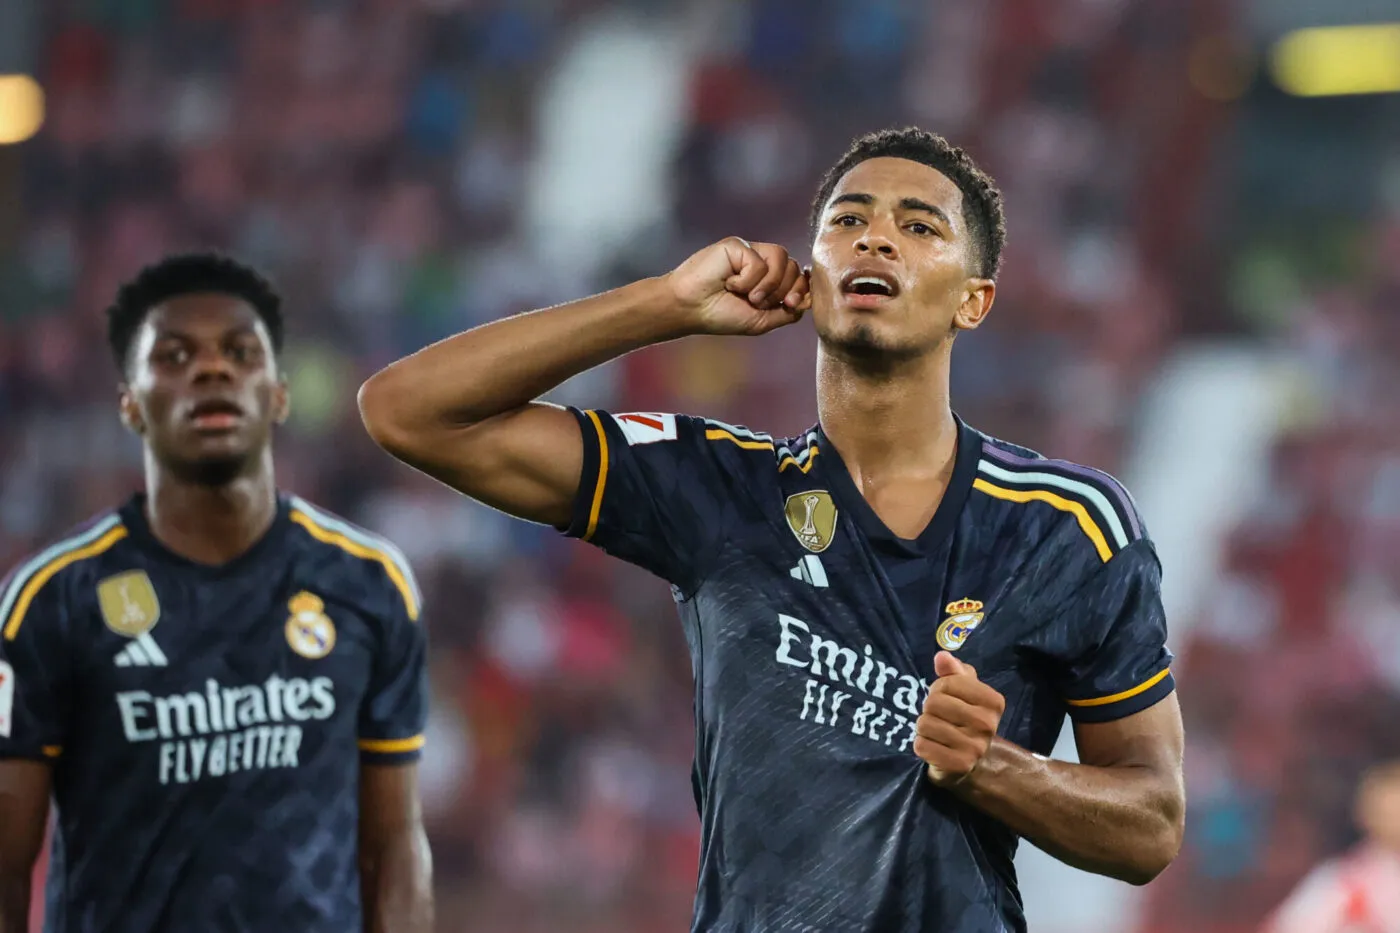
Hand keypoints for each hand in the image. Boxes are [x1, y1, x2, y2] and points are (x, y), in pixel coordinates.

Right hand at [663, 237, 811, 335]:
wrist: (690, 309)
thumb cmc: (721, 315)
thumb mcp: (762, 321)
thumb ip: (787, 312)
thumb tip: (809, 300)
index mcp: (769, 279)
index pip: (799, 277)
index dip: (801, 290)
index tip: (789, 303)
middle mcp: (761, 262)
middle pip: (794, 267)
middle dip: (780, 291)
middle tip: (756, 302)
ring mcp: (750, 251)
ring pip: (782, 260)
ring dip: (766, 285)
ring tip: (745, 294)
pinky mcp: (737, 245)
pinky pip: (759, 262)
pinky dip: (746, 280)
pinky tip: (728, 282)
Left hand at [915, 651, 1005, 786]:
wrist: (967, 757)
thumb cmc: (962, 713)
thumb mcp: (961, 688)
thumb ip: (952, 670)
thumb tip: (941, 657)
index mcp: (994, 701)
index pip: (947, 683)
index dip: (939, 688)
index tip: (948, 698)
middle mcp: (988, 724)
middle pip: (933, 703)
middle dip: (929, 708)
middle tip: (940, 717)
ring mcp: (975, 747)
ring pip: (924, 724)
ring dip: (924, 727)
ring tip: (937, 732)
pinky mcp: (959, 765)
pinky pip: (921, 746)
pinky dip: (921, 744)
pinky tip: (934, 746)